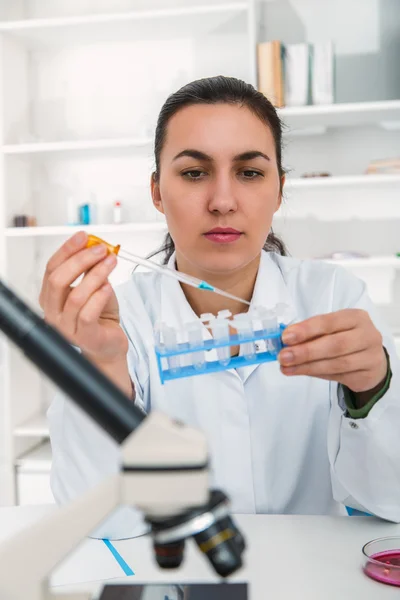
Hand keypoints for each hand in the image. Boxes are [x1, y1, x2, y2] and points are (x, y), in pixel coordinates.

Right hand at [39, 231, 128, 364]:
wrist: (109, 343)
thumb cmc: (99, 316)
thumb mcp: (94, 286)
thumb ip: (90, 269)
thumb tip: (94, 246)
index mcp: (51, 297)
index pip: (52, 268)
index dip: (67, 250)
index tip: (83, 237)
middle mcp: (54, 312)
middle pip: (58, 280)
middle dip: (81, 260)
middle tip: (100, 249)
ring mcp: (67, 327)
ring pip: (76, 296)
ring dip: (95, 275)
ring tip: (110, 264)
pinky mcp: (84, 337)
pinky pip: (88, 313)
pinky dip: (99, 297)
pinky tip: (108, 287)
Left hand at [279, 309, 387, 393]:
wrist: (371, 362)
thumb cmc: (346, 339)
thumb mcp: (332, 330)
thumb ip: (312, 334)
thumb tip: (285, 341)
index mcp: (356, 317)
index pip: (329, 322)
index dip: (306, 330)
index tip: (286, 337)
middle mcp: (367, 335)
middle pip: (335, 344)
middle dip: (306, 351)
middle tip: (284, 356)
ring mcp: (371, 356)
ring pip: (337, 364)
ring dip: (308, 366)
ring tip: (287, 368)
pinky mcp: (368, 375)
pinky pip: (339, 376)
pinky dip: (317, 374)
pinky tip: (302, 372)